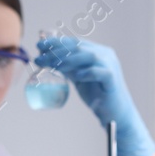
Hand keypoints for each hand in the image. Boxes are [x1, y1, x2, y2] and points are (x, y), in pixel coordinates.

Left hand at [35, 36, 154, 155]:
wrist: (114, 113)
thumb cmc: (97, 95)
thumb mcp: (79, 78)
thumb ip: (68, 67)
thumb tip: (48, 60)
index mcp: (97, 52)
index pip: (75, 42)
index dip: (56, 42)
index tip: (39, 45)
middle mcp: (105, 55)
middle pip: (79, 47)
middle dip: (57, 50)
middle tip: (40, 56)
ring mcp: (110, 65)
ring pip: (89, 56)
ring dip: (68, 60)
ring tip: (52, 65)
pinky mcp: (112, 79)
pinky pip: (98, 72)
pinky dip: (86, 72)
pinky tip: (74, 76)